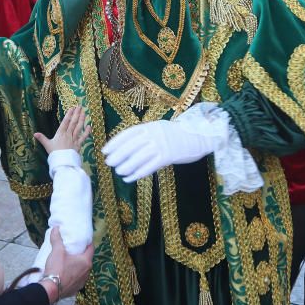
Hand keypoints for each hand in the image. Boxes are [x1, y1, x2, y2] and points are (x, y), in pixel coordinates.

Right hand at [35, 105, 90, 153]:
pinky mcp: (78, 144)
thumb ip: (42, 138)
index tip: (72, 108)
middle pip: (73, 122)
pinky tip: (89, 126)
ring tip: (84, 112)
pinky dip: (87, 132)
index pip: (65, 122)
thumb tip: (34, 133)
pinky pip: (84, 137)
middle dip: (77, 114)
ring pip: (79, 127)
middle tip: (80, 106)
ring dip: (82, 119)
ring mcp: (74, 139)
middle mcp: (68, 134)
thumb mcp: (47, 145)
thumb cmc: (54, 153)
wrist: (62, 162)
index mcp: (60, 133)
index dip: (69, 114)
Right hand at [40, 227, 92, 300]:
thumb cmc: (57, 269)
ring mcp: (82, 282)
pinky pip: (76, 280)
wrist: (51, 290)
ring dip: (78, 267)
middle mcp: (87, 272)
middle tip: (74, 250)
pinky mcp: (75, 290)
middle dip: (82, 255)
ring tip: (69, 262)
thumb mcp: (57, 251)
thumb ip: (57, 239)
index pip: (91, 248)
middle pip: (87, 260)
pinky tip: (66, 274)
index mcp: (86, 261)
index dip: (88, 243)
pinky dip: (73, 276)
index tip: (83, 240)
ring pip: (82, 271)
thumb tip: (56, 228)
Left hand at [102, 118, 219, 182]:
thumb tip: (126, 146)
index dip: (115, 142)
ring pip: (139, 156)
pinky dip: (138, 173)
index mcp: (151, 125)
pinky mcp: (168, 156)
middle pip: (131, 145)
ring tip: (118, 172)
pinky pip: (149, 166)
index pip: (128, 133)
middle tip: (108, 162)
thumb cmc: (178, 135)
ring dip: (126, 165)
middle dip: (118, 154)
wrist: (199, 137)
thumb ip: (146, 135)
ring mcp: (161, 144)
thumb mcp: (160, 129)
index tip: (105, 150)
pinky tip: (130, 178)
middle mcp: (154, 134)